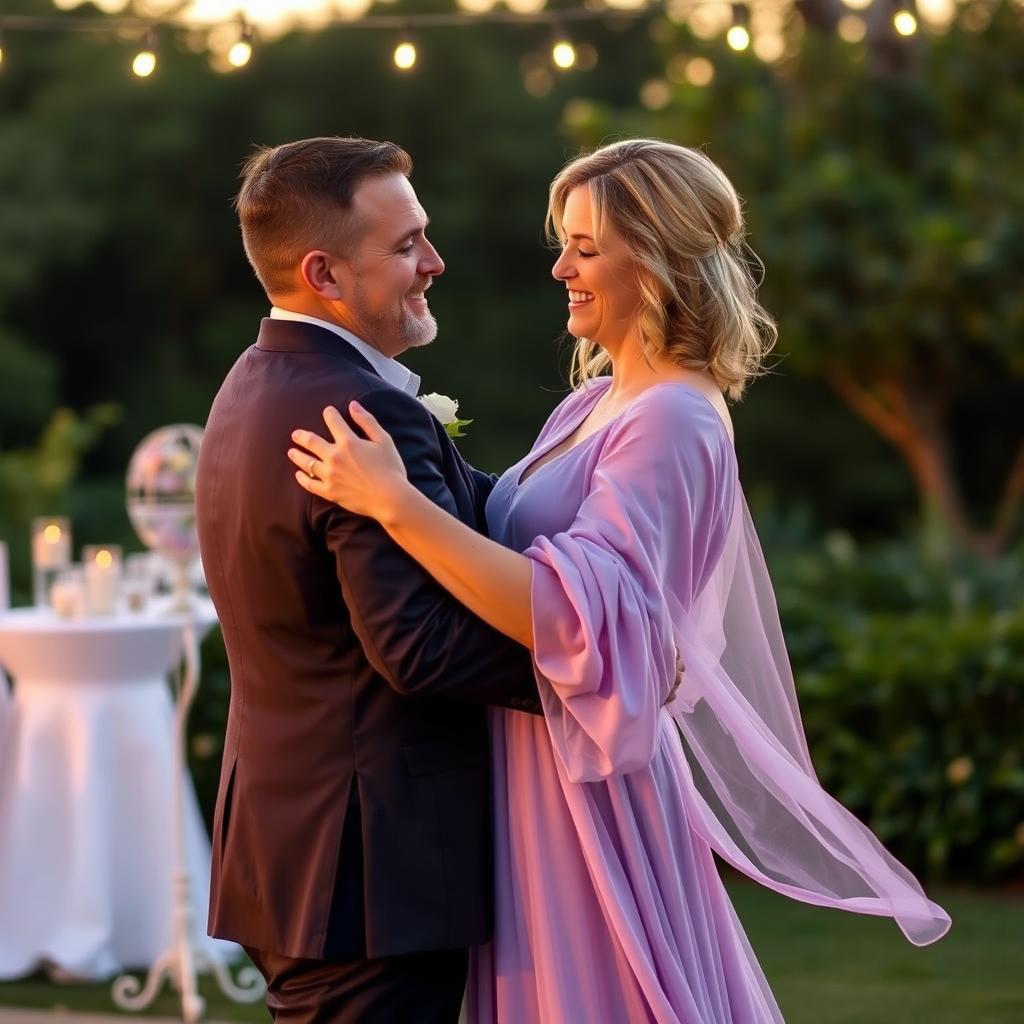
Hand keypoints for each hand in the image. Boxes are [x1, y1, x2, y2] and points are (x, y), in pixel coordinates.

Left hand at [289, 402, 408, 522]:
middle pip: (311, 442)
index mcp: (348, 442)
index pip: (333, 421)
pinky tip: (298, 475)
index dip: (329, 414)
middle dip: (302, 436)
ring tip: (291, 452)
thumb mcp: (384, 440)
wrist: (390, 499)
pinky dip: (302, 479)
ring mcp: (330, 475)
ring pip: (306, 463)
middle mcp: (334, 457)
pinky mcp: (330, 492)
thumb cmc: (391, 469)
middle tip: (295, 434)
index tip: (328, 412)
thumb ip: (367, 421)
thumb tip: (353, 405)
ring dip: (297, 456)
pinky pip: (310, 484)